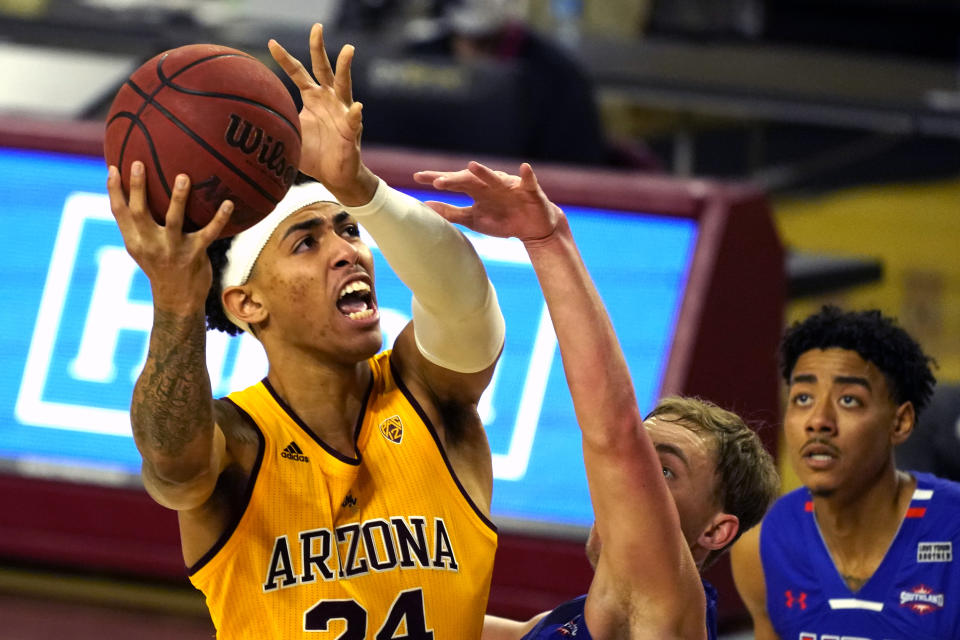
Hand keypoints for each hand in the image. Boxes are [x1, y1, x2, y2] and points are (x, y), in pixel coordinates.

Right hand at [107, 161, 232, 312]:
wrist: (179, 301)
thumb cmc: (162, 266)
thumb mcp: (144, 249)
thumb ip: (140, 226)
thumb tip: (139, 193)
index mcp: (135, 241)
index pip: (119, 213)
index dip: (114, 190)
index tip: (113, 167)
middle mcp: (150, 244)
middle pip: (139, 212)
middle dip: (138, 187)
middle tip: (140, 162)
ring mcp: (173, 250)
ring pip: (174, 220)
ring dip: (179, 197)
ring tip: (184, 176)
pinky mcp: (195, 255)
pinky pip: (209, 233)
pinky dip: (220, 218)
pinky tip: (229, 202)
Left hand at [268, 24, 377, 205]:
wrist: (335, 176)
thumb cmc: (314, 154)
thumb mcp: (290, 134)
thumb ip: (276, 123)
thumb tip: (244, 123)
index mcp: (313, 98)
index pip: (298, 73)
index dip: (285, 58)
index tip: (271, 43)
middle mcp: (329, 99)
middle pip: (323, 68)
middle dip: (318, 47)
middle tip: (316, 27)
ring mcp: (342, 112)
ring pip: (344, 85)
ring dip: (345, 68)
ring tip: (347, 50)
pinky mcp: (351, 131)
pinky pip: (354, 120)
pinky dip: (355, 114)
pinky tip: (357, 107)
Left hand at [413, 162, 563, 243]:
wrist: (532, 228)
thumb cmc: (502, 220)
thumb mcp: (473, 219)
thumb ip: (451, 213)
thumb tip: (426, 206)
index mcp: (476, 191)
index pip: (453, 183)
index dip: (437, 179)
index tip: (417, 177)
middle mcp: (490, 184)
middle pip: (469, 180)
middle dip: (454, 180)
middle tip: (437, 181)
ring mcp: (509, 185)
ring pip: (494, 178)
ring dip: (484, 172)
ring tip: (471, 166)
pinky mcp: (528, 190)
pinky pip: (528, 181)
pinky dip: (527, 174)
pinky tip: (524, 168)